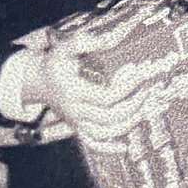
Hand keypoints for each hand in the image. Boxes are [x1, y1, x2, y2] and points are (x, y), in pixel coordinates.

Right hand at [26, 36, 143, 139]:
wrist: (38, 81)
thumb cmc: (56, 62)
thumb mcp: (67, 47)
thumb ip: (87, 42)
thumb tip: (112, 39)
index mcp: (74, 92)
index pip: (107, 96)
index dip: (127, 87)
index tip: (140, 73)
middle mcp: (75, 111)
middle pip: (109, 116)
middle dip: (133, 105)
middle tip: (148, 90)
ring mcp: (76, 122)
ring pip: (103, 133)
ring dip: (127, 125)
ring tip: (145, 110)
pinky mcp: (78, 127)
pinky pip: (92, 144)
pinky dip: (107, 148)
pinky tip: (124, 148)